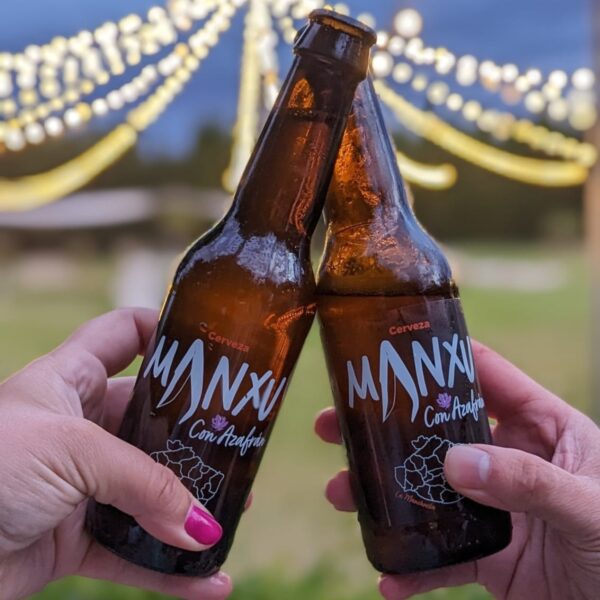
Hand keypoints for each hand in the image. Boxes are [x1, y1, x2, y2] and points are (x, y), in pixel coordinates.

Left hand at [0, 308, 231, 599]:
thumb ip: (144, 485)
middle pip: (154, 419)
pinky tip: (208, 581)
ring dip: (190, 507)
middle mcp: (79, 427)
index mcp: (70, 380)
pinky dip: (169, 569)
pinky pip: (132, 552)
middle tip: (241, 446)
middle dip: (196, 435)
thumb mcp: (70, 452)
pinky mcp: (73, 538)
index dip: (164, 333)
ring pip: (149, 490)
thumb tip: (205, 525)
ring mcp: (78, 483)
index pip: (124, 334)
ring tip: (236, 515)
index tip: (211, 348)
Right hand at [315, 341, 599, 598]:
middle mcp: (511, 457)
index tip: (388, 351)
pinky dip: (413, 566)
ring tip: (341, 494)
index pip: (485, 375)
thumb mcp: (589, 507)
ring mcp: (495, 505)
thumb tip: (455, 464)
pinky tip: (389, 574)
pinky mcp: (488, 554)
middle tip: (335, 423)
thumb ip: (529, 481)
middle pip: (436, 430)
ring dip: (383, 492)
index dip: (439, 358)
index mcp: (542, 427)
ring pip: (427, 489)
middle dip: (384, 426)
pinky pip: (442, 555)